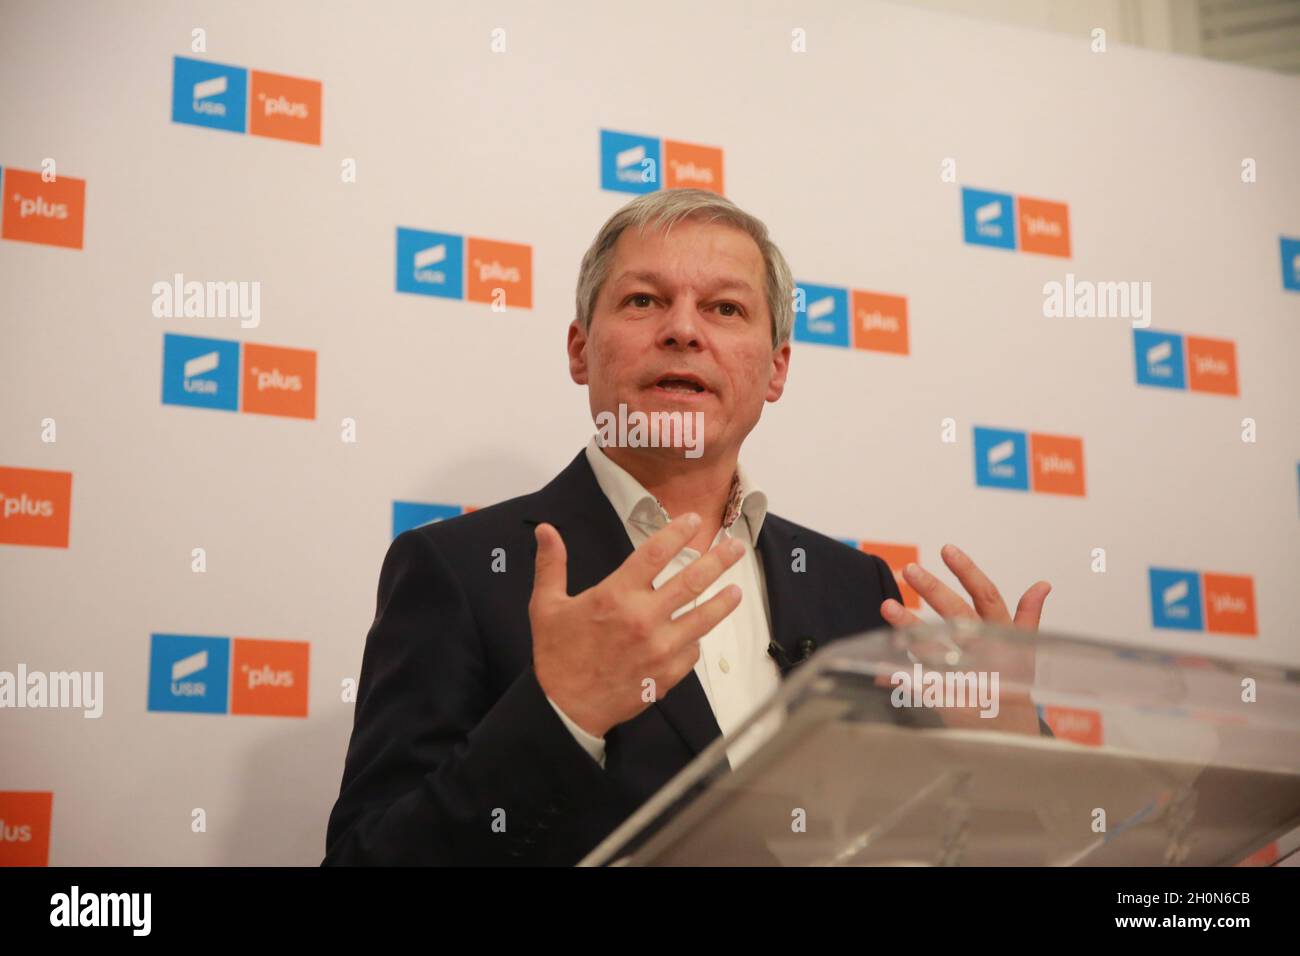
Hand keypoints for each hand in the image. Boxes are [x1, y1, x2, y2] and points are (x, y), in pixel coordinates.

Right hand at [530, 512, 745, 738]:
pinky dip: (694, 641)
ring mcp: (659, 648)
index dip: (676, 533)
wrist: (565, 708)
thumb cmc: (556, 655)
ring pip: (702, 619)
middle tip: (736, 547)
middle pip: (691, 581)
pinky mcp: (667, 673)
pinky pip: (691, 652)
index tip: (692, 521)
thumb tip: (545, 529)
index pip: (654, 553)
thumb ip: (551, 565)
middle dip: (718, 561)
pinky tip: (697, 634)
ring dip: (723, 602)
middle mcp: (643, 618)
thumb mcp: (546, 606)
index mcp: (615, 596)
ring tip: (738, 590)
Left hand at [878, 544, 1050, 734]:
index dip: (968, 572)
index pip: (987, 596)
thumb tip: (1042, 585)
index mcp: (1004, 636)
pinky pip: (920, 685)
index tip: (947, 549)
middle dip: (933, 590)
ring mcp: (968, 677)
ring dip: (910, 625)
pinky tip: (880, 666)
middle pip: (958, 615)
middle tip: (910, 570)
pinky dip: (900, 676)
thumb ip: (1027, 617)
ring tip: (887, 606)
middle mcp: (987, 653)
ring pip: (935, 646)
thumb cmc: (1014, 686)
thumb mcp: (1025, 650)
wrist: (1012, 735)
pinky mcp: (950, 702)